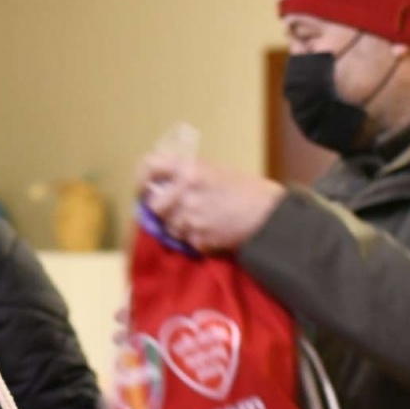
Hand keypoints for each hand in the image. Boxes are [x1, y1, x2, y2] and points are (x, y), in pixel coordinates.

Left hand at [138, 153, 285, 252]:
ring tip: (202, 220)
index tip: (143, 189)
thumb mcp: (213, 170)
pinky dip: (196, 240)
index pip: (149, 167)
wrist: (267, 214)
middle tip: (176, 211)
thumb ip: (185, 175)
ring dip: (180, 227)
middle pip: (154, 206)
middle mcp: (185, 190)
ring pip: (169, 228)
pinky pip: (186, 242)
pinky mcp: (198, 238)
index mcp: (189, 168)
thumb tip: (159, 187)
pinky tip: (212, 231)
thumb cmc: (244, 190)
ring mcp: (191, 216)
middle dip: (162, 212)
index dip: (142, 179)